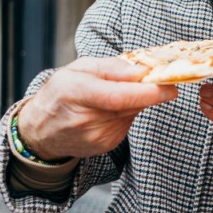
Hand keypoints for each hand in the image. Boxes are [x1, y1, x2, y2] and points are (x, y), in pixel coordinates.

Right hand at [17, 57, 177, 160]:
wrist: (42, 129)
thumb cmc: (61, 92)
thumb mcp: (79, 68)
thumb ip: (111, 67)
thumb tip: (141, 71)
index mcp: (75, 92)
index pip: (119, 96)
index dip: (148, 92)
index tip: (171, 86)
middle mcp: (85, 119)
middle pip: (130, 104)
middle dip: (148, 90)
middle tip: (153, 77)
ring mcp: (96, 137)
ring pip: (132, 113)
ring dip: (133, 101)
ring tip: (113, 94)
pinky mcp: (105, 145)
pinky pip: (127, 123)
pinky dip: (126, 113)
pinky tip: (109, 109)